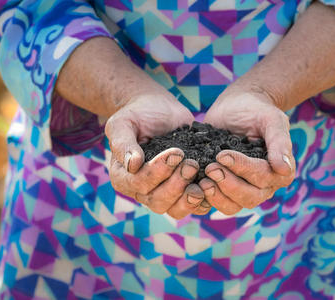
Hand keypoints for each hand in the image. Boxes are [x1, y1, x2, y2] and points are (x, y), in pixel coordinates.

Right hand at [105, 91, 210, 218]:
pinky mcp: (183, 189)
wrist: (159, 109)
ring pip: (175, 210)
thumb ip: (124, 143)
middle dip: (176, 185)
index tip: (176, 152)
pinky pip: (193, 206)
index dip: (157, 173)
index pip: (139, 185)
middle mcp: (141, 190)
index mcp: (123, 177)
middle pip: (157, 202)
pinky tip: (211, 186)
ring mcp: (163, 192)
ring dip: (189, 197)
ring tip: (202, 178)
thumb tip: (133, 165)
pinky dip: (203, 201)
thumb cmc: (138, 115)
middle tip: (191, 164)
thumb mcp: (124, 123)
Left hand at [201, 90, 295, 214]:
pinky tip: (194, 186)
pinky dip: (205, 198)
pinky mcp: (224, 187)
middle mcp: (264, 185)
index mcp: (280, 172)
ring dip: (217, 196)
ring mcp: (243, 189)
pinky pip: (216, 202)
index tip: (223, 155)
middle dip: (228, 185)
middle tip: (210, 169)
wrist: (236, 105)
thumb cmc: (257, 110)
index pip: (263, 178)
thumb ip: (280, 142)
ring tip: (202, 181)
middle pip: (249, 198)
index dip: (243, 169)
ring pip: (232, 206)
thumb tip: (284, 169)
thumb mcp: (271, 119)